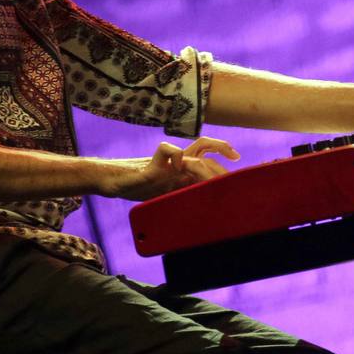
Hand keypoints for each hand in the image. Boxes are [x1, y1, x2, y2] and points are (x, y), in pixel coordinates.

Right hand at [98, 136, 240, 200]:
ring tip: (215, 167)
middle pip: (205, 147)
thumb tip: (211, 206)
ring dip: (208, 159)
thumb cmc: (140, 188)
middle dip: (223, 150)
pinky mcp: (152, 164)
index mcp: (182, 169)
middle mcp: (177, 162)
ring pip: (193, 148)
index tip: (239, 161)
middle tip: (236, 160)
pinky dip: (177, 156)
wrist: (114, 182)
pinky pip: (169, 151)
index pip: (207, 156)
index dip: (224, 153)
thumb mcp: (168, 193)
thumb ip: (185, 192)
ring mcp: (166, 163)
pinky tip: (180, 166)